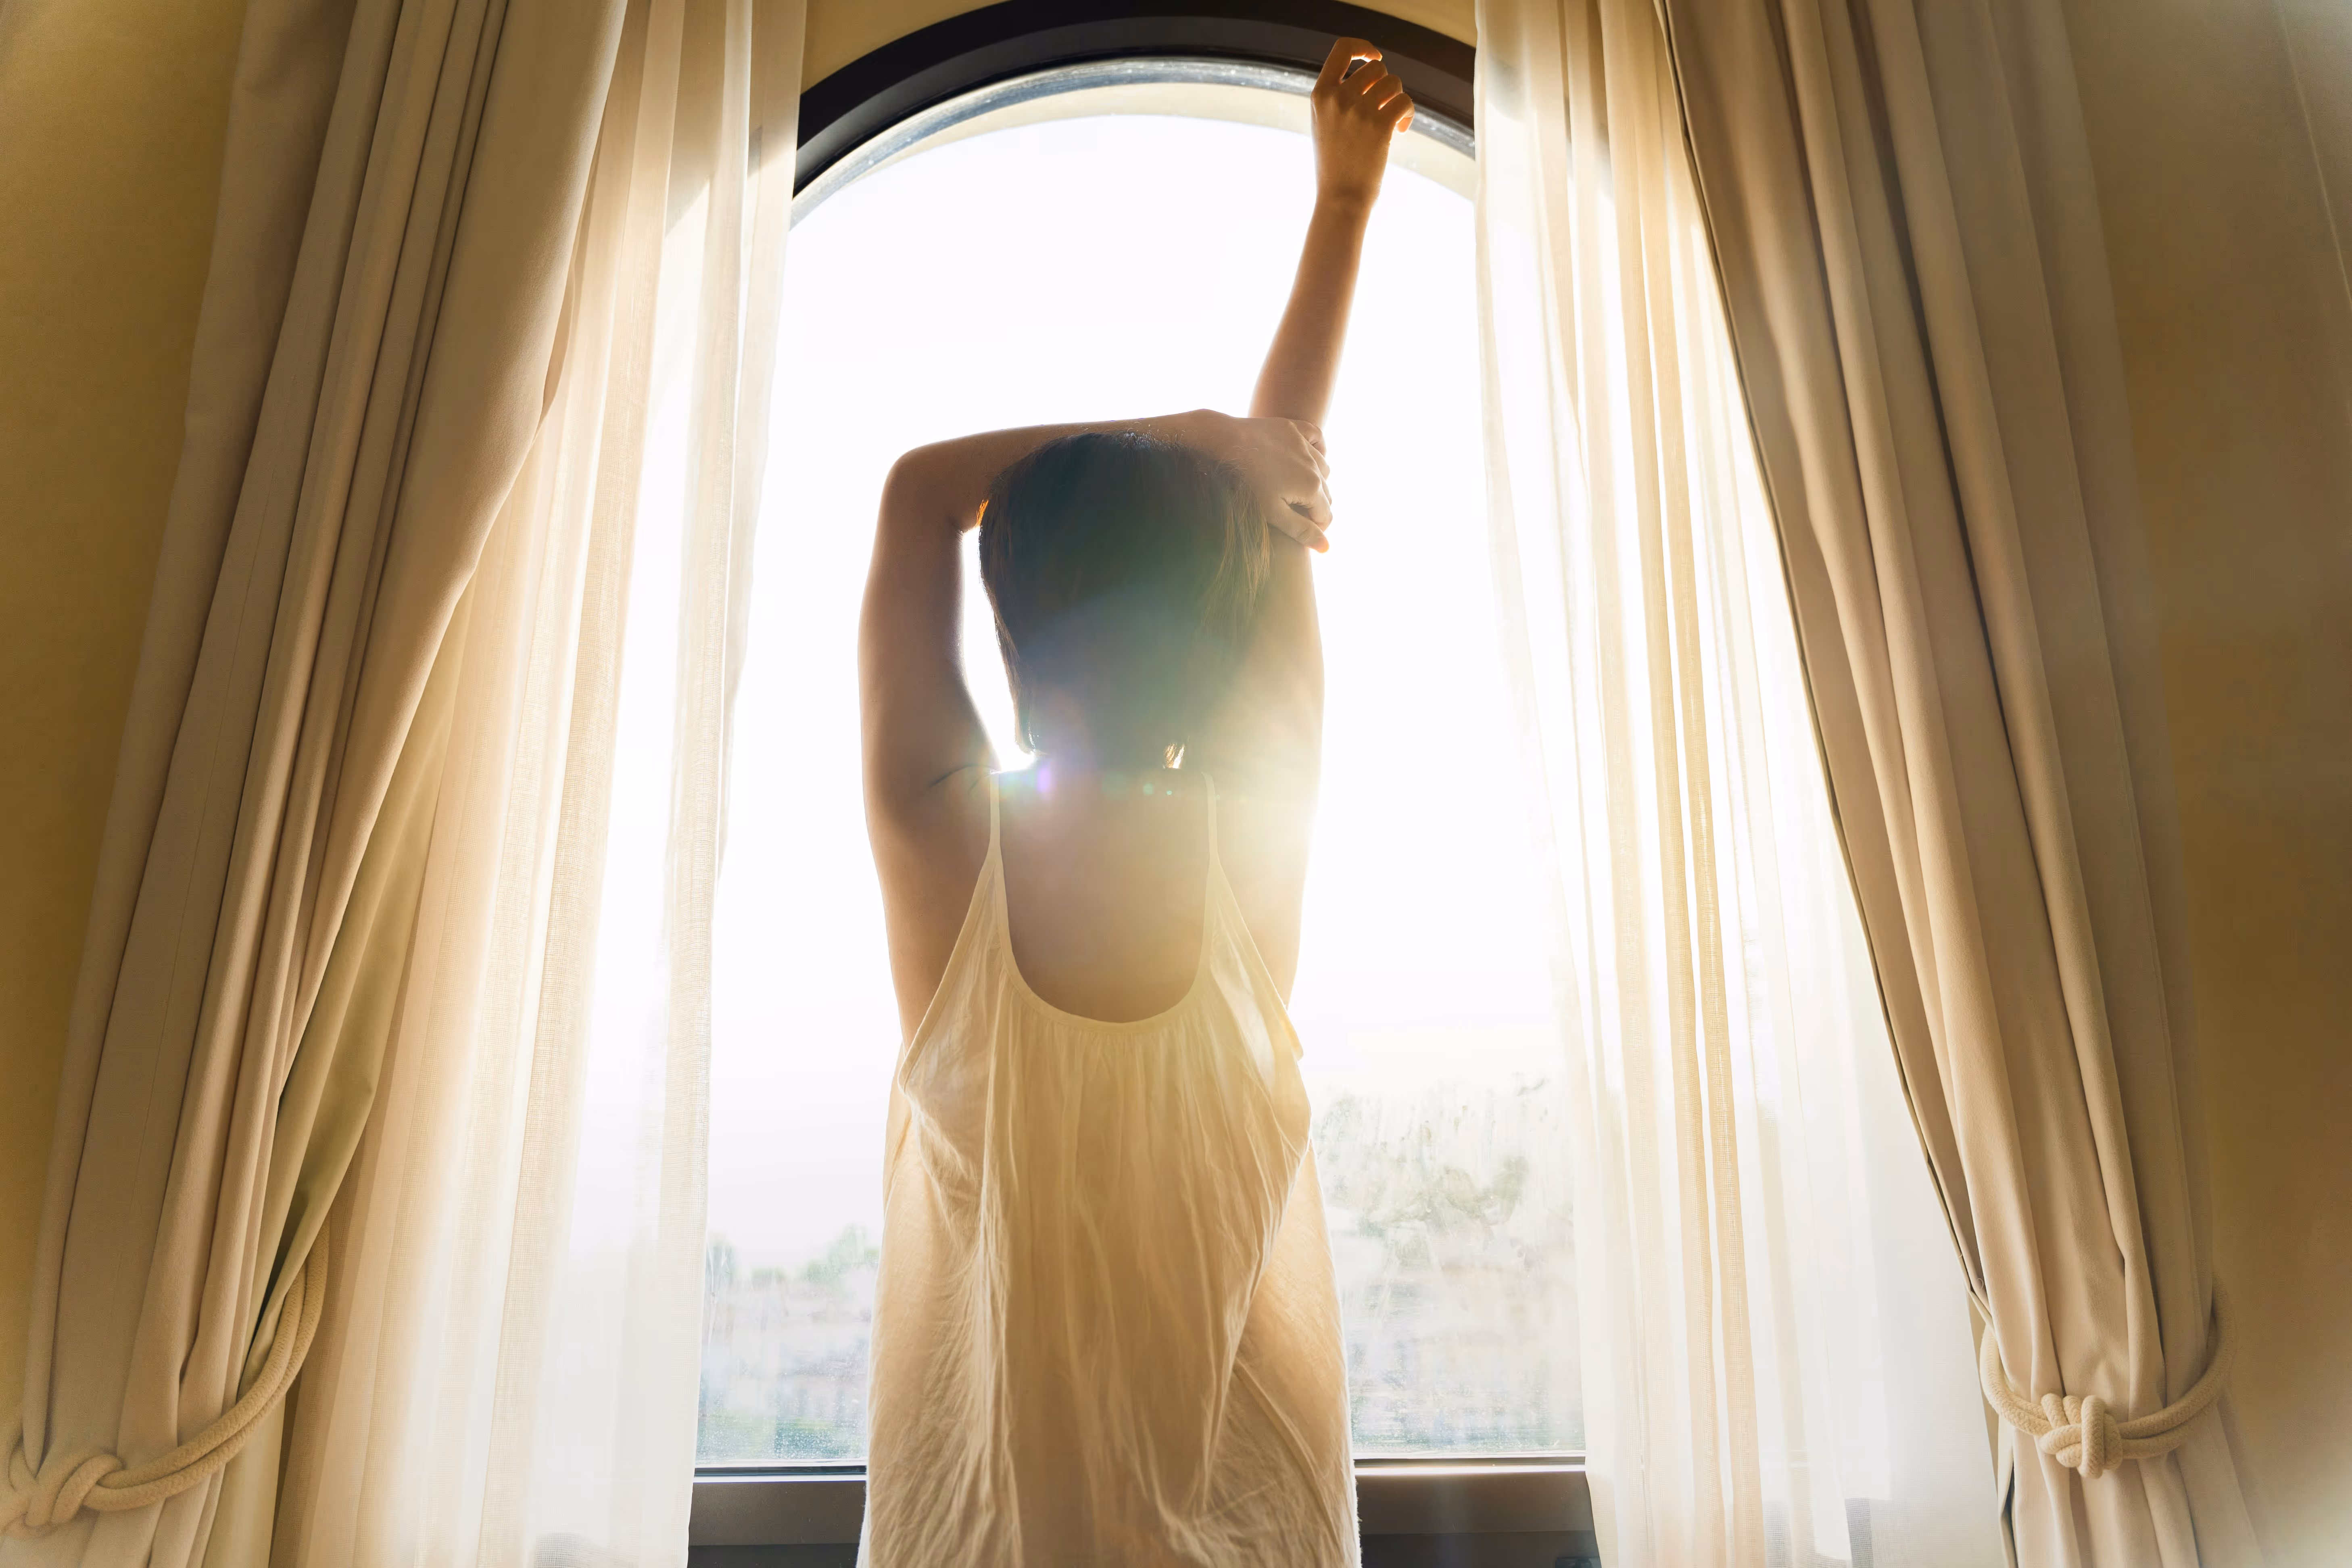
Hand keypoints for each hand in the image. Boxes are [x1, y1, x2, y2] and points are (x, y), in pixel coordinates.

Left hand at [1166, 410, 1332, 551]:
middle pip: (1326, 495)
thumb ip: (1301, 531)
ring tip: (1296, 490)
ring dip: (1316, 482)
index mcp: (1311, 487)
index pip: (1326, 517)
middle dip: (1315, 508)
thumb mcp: (1273, 514)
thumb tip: (1326, 548)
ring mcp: (1304, 444)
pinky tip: (1307, 459)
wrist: (1222, 444)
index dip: (1315, 529)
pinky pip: (1316, 438)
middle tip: (1293, 515)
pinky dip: (1317, 450)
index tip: (1300, 533)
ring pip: (1324, 469)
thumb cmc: (1245, 484)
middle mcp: (1314, 465)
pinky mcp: (1292, 427)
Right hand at [1311, 38, 1413, 212]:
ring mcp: (1358, 111)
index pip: (1343, 48)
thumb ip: (1337, 95)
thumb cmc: (1334, 165)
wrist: (1340, 199)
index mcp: (1321, 94)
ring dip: (1397, 99)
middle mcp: (1338, 98)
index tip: (1374, 59)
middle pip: (1376, 69)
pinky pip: (1405, 102)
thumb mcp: (1324, 124)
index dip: (1364, 48)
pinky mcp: (1380, 126)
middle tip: (1383, 109)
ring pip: (1393, 82)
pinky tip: (1399, 130)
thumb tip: (1369, 72)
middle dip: (1385, 85)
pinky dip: (1407, 114)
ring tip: (1392, 120)